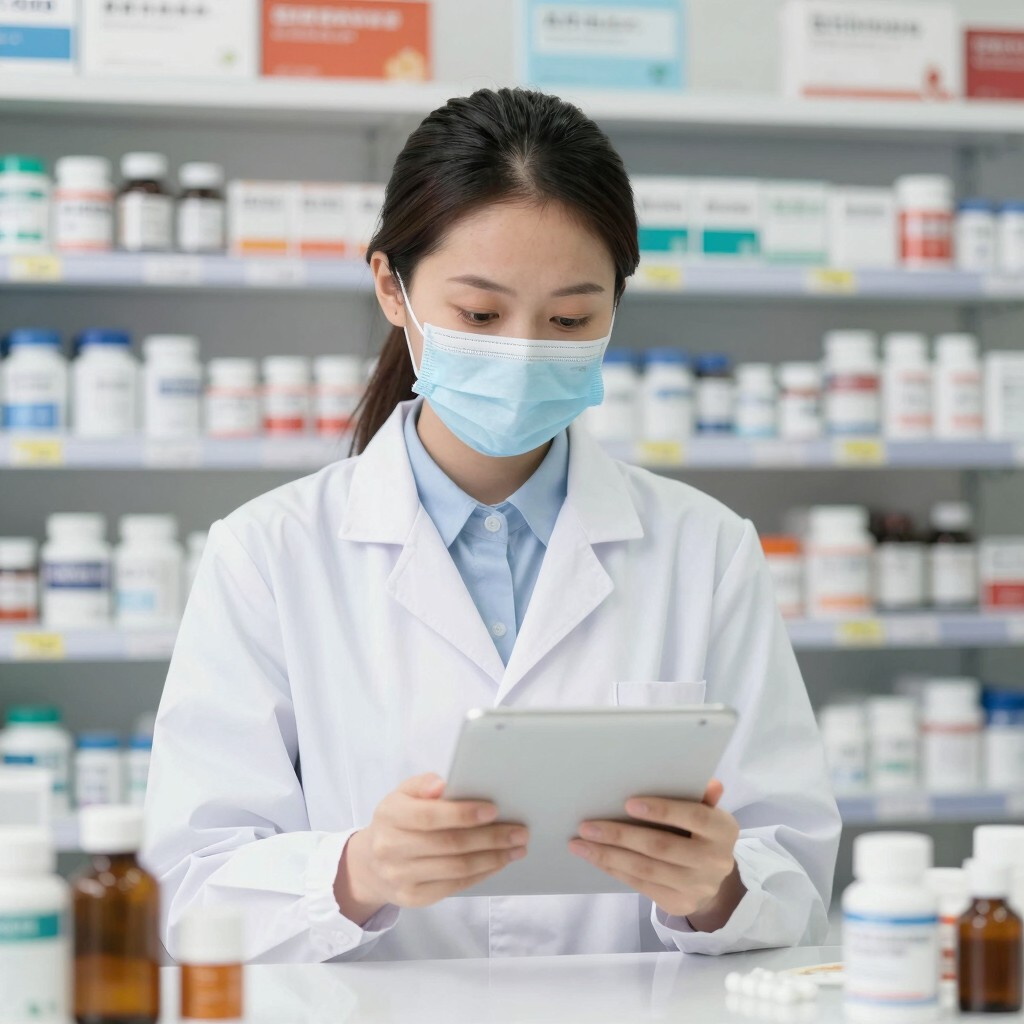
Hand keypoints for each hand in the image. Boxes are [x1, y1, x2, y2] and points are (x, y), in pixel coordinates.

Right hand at [334, 773, 528, 925]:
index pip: (429, 816)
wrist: (371, 863)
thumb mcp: (403, 794)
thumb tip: (442, 785)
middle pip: (449, 844)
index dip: (463, 814)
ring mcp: (401, 877)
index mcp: (390, 815)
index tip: (493, 810)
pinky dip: (482, 873)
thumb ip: (423, 785)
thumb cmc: (398, 820)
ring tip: (517, 848)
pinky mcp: (413, 897)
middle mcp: (391, 848)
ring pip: (456, 868)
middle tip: (519, 831)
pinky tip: (499, 862)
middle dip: (490, 838)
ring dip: (493, 858)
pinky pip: (455, 886)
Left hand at [568, 779, 744, 929]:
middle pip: (661, 846)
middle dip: (620, 835)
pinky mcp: (680, 903)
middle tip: (586, 825)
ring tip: (580, 844)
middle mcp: (715, 861)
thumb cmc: (699, 832)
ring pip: (646, 869)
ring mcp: (697, 886)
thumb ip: (701, 797)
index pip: (694, 817)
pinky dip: (614, 869)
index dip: (662, 810)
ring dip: (608, 855)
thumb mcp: (705, 812)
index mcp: (723, 830)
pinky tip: (595, 858)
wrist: (710, 878)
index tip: (628, 803)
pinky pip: (640, 885)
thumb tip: (709, 783)